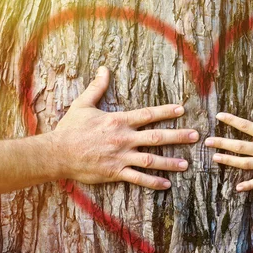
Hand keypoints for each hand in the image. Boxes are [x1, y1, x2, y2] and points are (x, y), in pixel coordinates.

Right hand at [51, 66, 198, 188]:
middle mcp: (123, 139)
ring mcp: (120, 157)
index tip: (181, 109)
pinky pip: (137, 179)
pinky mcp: (115, 173)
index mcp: (118, 121)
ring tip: (186, 164)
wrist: (57, 153)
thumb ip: (97, 87)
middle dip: (178, 136)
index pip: (147, 114)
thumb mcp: (83, 104)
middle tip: (195, 136)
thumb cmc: (70, 128)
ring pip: (151, 160)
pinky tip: (166, 185)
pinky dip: (153, 182)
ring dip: (170, 162)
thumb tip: (103, 68)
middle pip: (156, 137)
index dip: (166, 112)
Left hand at [205, 81, 252, 191]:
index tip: (218, 116)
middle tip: (207, 142)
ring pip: (243, 164)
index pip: (245, 125)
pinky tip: (237, 187)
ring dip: (228, 161)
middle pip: (238, 146)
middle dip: (221, 143)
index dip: (230, 120)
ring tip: (215, 158)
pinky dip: (247, 185)